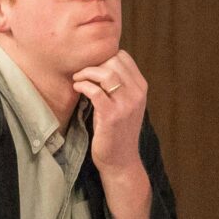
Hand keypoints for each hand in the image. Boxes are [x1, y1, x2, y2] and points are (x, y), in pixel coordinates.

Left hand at [73, 50, 149, 176]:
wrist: (121, 161)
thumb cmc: (117, 131)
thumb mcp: (125, 104)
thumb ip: (120, 84)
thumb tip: (99, 62)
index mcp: (141, 88)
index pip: (123, 57)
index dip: (105, 57)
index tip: (93, 67)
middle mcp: (137, 94)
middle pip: (113, 62)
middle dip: (93, 64)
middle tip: (82, 73)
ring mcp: (126, 105)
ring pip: (106, 73)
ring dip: (86, 73)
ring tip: (78, 79)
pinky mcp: (111, 116)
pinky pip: (94, 91)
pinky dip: (82, 86)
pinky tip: (77, 89)